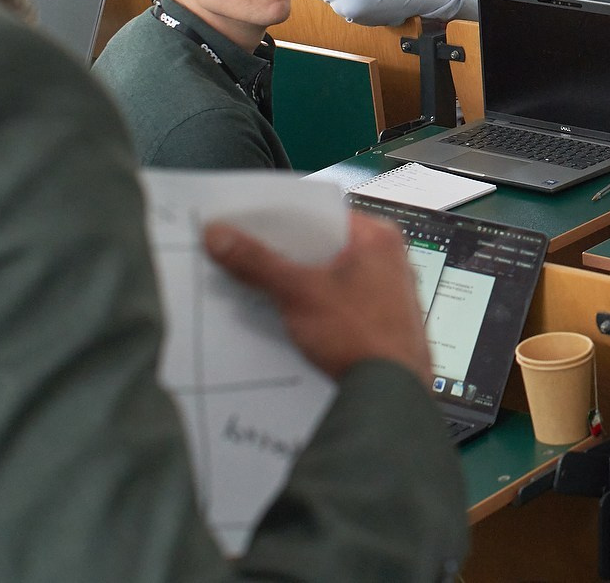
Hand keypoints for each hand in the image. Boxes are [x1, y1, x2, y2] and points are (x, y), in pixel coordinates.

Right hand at [205, 211, 432, 382]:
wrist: (390, 395)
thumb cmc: (358, 336)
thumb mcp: (299, 294)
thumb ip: (257, 263)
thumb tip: (218, 235)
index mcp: (377, 236)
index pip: (318, 214)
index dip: (278, 218)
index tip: (242, 222)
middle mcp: (388, 256)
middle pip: (321, 245)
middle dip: (282, 254)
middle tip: (238, 254)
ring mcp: (387, 288)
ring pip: (327, 274)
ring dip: (294, 281)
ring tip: (252, 283)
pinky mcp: (380, 316)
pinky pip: (337, 298)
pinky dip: (310, 303)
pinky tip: (281, 314)